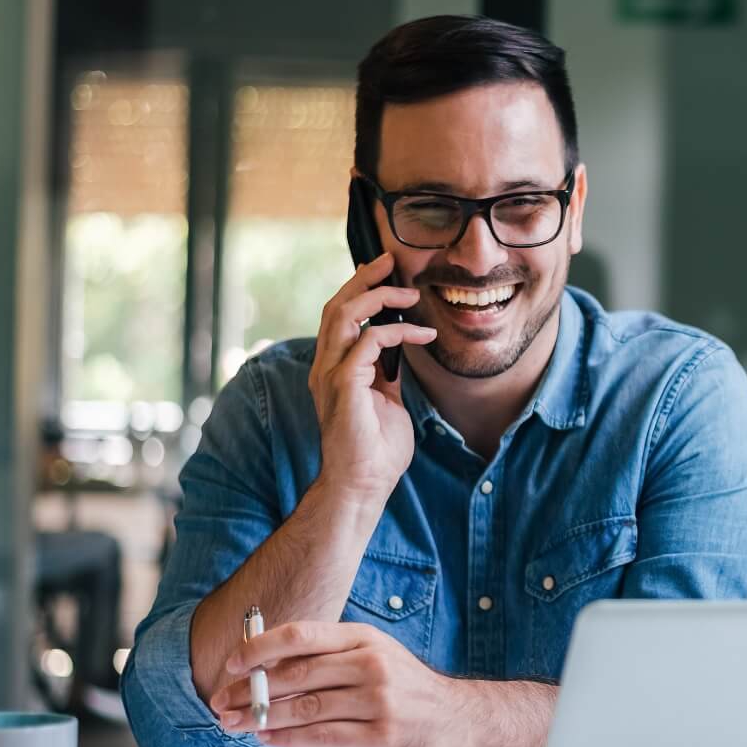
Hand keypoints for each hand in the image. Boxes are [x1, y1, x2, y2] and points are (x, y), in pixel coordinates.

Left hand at [212, 621, 468, 746]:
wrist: (456, 716)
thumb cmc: (405, 686)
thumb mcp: (372, 655)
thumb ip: (328, 658)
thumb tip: (269, 665)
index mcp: (363, 639)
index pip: (301, 635)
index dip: (260, 648)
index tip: (232, 664)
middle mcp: (370, 664)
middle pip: (297, 674)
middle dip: (252, 690)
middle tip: (222, 702)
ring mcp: (377, 701)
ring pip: (305, 708)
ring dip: (263, 718)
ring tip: (237, 724)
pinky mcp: (380, 736)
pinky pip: (323, 737)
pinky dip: (289, 739)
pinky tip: (269, 739)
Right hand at [309, 253, 435, 509]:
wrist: (363, 485)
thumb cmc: (376, 450)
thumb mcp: (386, 401)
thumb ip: (385, 373)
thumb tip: (400, 351)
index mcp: (333, 369)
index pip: (338, 316)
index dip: (359, 290)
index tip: (386, 274)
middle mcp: (325, 367)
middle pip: (335, 306)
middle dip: (363, 279)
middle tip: (390, 261)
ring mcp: (330, 375)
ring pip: (344, 315)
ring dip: (377, 297)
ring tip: (408, 292)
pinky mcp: (344, 385)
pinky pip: (367, 342)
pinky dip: (396, 332)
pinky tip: (422, 334)